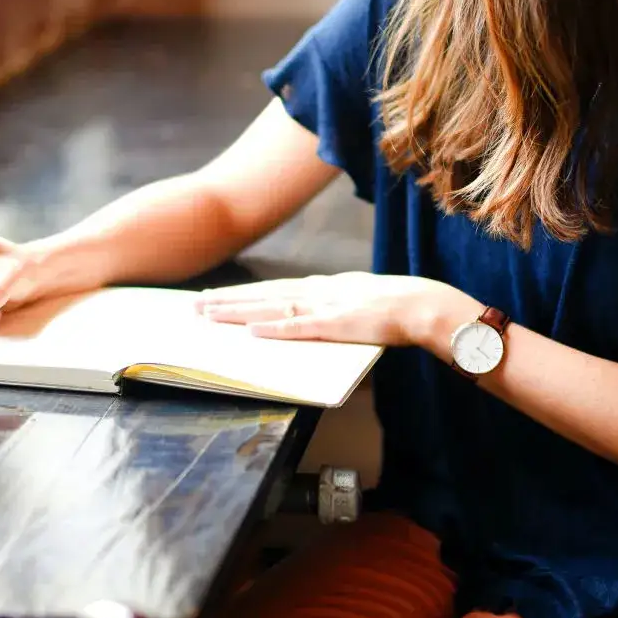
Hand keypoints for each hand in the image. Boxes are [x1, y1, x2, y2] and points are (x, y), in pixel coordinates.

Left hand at [193, 272, 462, 346]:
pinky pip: (300, 327)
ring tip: (209, 315)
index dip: (241, 294)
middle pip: (262, 296)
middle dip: (227, 301)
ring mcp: (324, 306)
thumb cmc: (392, 308)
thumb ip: (328, 310)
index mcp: (320, 288)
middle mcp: (316, 292)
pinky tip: (252, 330)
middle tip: (195, 306)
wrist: (422, 305)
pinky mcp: (336, 323)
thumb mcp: (353, 303)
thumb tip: (304, 320)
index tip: (214, 298)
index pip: (271, 290)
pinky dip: (275, 328)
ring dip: (239, 311)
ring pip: (271, 308)